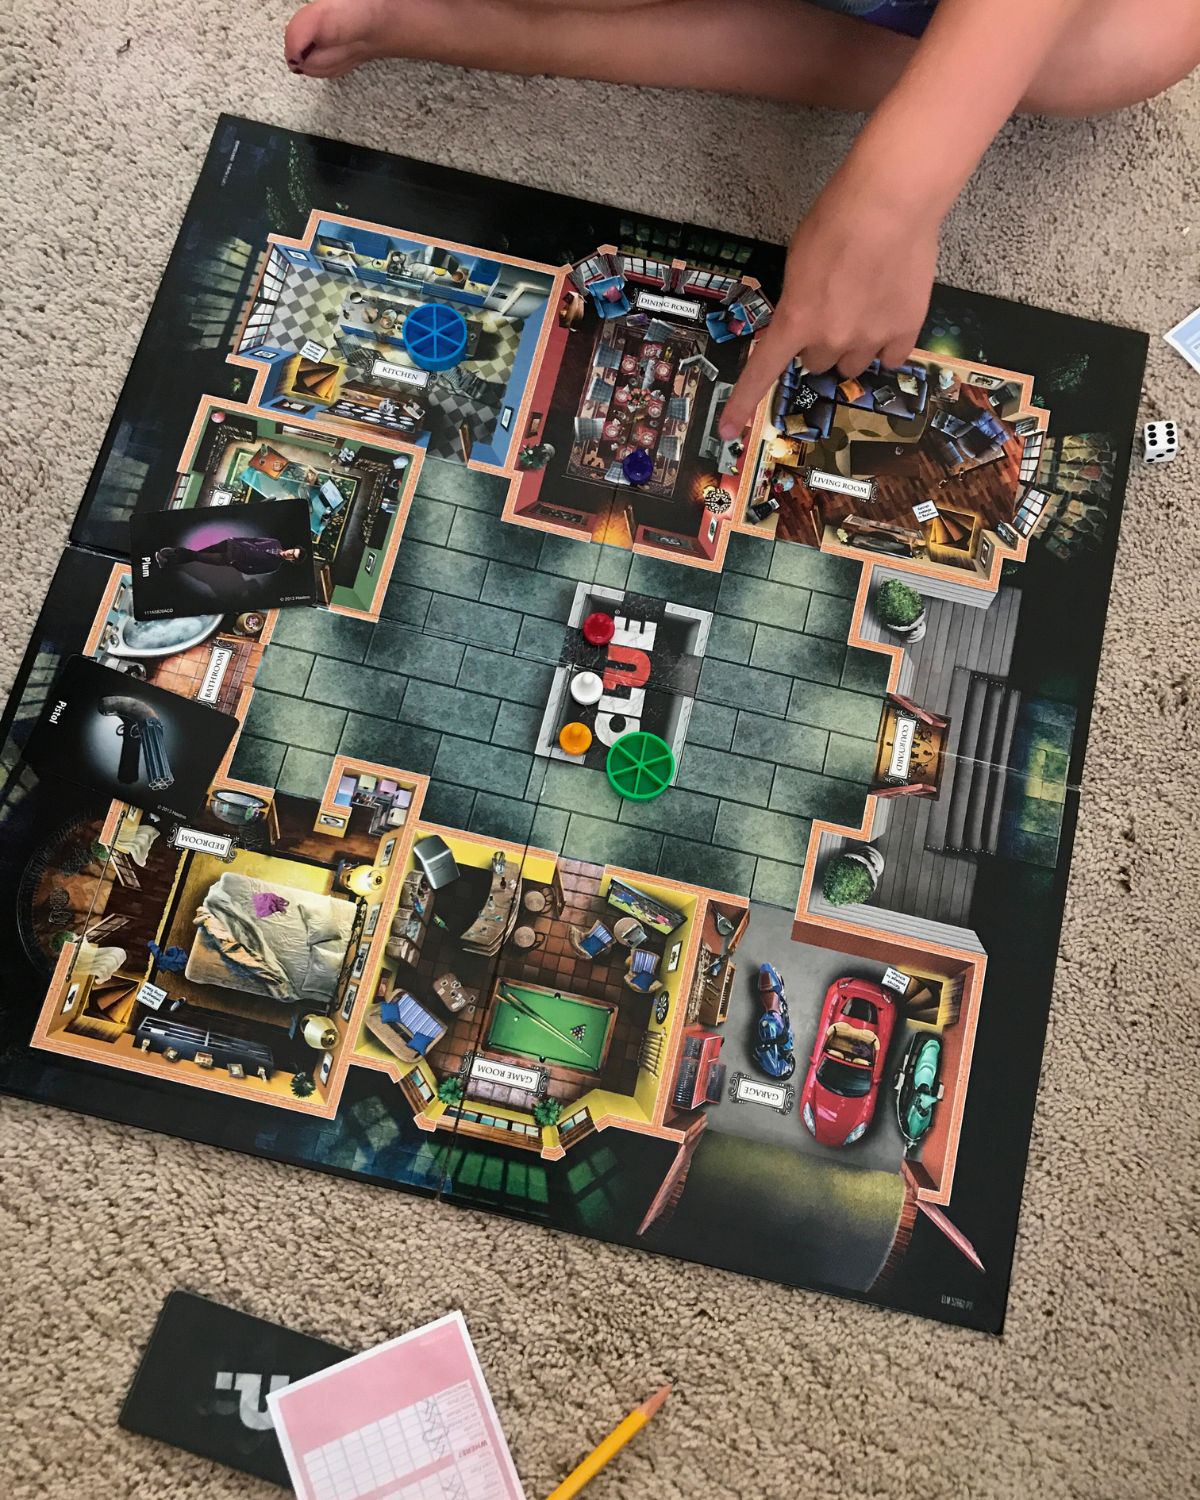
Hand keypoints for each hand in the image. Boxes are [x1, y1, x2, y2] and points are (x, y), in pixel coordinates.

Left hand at [720, 177, 940, 440]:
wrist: (892, 202)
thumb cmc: (838, 217)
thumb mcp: (799, 260)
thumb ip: (798, 299)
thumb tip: (806, 318)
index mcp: (796, 319)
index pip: (762, 371)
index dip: (742, 404)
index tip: (726, 431)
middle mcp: (831, 337)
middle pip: (817, 362)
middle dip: (820, 343)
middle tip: (834, 308)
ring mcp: (870, 338)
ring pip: (852, 366)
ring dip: (853, 347)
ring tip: (865, 306)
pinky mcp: (905, 330)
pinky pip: (891, 358)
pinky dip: (887, 345)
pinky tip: (889, 314)